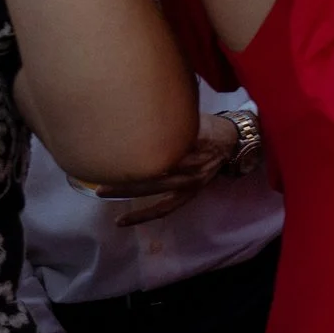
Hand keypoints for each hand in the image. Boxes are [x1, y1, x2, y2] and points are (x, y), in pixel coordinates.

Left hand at [91, 113, 239, 224]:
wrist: (234, 144)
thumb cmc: (209, 126)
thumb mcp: (193, 118)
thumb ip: (172, 120)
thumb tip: (138, 110)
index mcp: (193, 142)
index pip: (162, 146)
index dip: (137, 145)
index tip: (112, 141)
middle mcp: (192, 165)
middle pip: (154, 170)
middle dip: (125, 170)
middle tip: (99, 168)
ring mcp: (190, 183)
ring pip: (154, 189)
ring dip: (127, 191)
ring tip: (101, 191)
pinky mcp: (188, 194)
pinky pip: (164, 208)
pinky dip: (142, 215)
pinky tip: (120, 221)